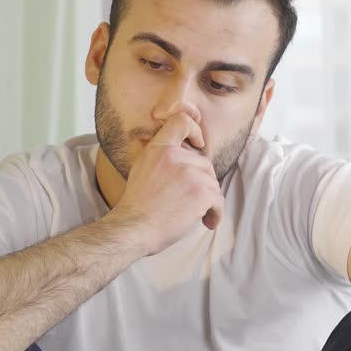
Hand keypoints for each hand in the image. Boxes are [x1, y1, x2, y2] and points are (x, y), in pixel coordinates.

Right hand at [108, 112, 224, 255]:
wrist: (132, 229)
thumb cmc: (135, 207)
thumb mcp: (141, 170)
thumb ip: (160, 159)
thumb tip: (180, 157)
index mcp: (158, 149)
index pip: (181, 121)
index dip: (195, 131)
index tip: (199, 144)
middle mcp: (175, 156)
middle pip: (204, 162)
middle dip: (202, 182)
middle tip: (192, 200)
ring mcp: (191, 173)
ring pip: (212, 183)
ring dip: (208, 201)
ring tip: (198, 216)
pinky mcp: (202, 192)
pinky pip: (218, 200)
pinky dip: (215, 213)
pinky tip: (207, 222)